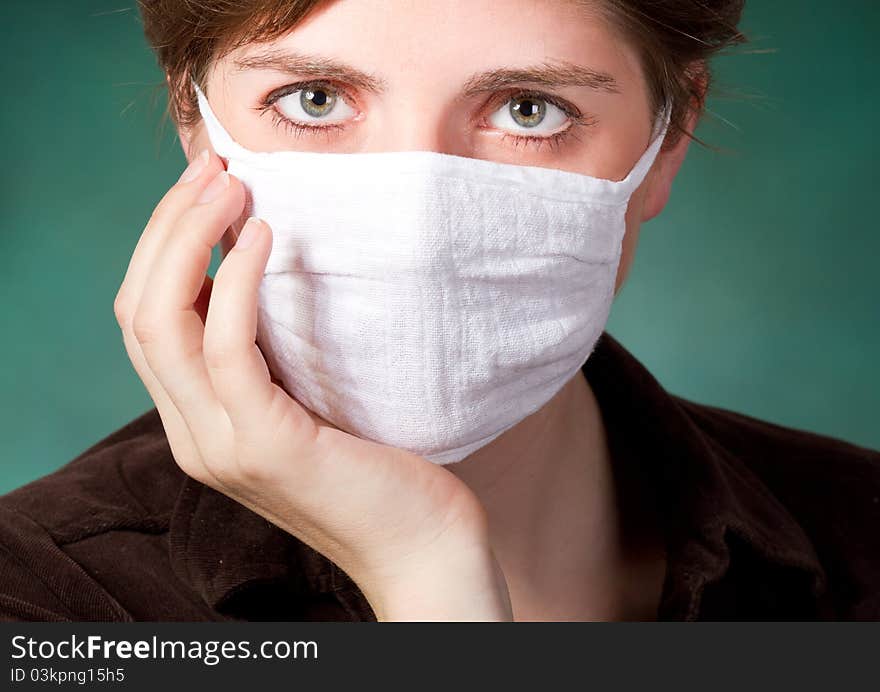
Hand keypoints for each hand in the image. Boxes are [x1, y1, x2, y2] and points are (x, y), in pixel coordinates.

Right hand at [113, 149, 512, 620]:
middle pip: (140, 311)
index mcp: (199, 423)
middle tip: (213, 166)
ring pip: (163, 323)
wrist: (423, 545)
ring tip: (232, 185)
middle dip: (168, 227)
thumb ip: (272, 353)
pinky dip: (239, 283)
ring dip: (191, 239)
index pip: (145, 319)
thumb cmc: (381, 464)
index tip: (205, 183)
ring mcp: (222, 446)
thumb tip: (260, 266)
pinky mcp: (266, 447)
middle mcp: (194, 436)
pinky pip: (228, 349)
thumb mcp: (309, 399)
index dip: (163, 243)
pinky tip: (268, 236)